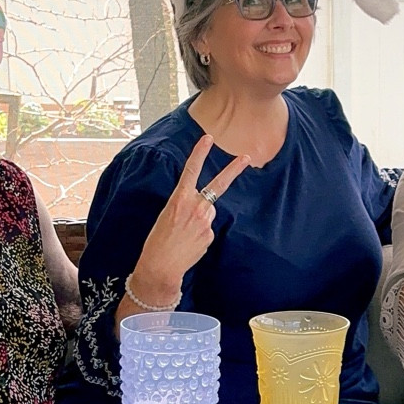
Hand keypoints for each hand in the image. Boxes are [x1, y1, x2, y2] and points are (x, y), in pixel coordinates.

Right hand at [127, 133, 250, 302]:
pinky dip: (200, 234)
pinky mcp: (210, 234)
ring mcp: (205, 220)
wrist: (161, 265)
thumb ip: (185, 205)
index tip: (208, 138)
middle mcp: (195, 206)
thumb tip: (203, 207)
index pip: (191, 170)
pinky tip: (189, 243)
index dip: (199, 153)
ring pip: (209, 212)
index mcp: (179, 198)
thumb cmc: (158, 240)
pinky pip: (207, 229)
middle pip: (217, 185)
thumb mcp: (166, 214)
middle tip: (246, 158)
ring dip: (200, 219)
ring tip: (184, 233)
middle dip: (233, 170)